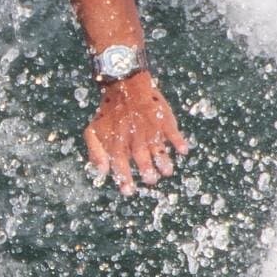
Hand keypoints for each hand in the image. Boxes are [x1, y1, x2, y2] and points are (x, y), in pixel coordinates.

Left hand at [83, 69, 189, 192]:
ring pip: (157, 146)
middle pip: (140, 156)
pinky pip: (172, 130)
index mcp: (117, 141)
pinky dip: (178, 140)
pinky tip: (183, 150)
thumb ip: (95, 152)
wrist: (123, 85)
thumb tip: (102, 172)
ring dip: (163, 160)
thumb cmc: (108, 113)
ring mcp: (149, 127)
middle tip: (150, 180)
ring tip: (167, 171)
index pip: (120, 163)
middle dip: (145, 169)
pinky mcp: (162, 118)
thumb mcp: (93, 131)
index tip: (129, 191)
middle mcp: (133, 136)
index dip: (124, 178)